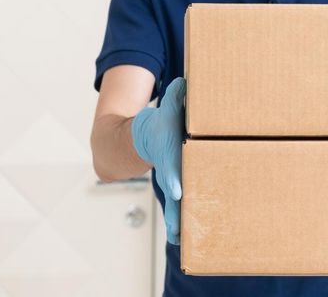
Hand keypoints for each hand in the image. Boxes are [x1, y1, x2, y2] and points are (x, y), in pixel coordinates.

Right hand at [130, 77, 185, 244]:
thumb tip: (186, 83)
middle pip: (172, 195)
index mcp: (170, 155)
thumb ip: (178, 96)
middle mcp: (171, 172)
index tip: (177, 190)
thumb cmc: (162, 122)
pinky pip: (181, 209)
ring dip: (177, 224)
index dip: (174, 178)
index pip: (170, 168)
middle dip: (175, 212)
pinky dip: (181, 225)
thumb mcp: (170, 107)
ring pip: (175, 208)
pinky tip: (185, 242)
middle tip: (177, 229)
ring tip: (179, 243)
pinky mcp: (178, 190)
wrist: (141, 139)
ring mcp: (172, 183)